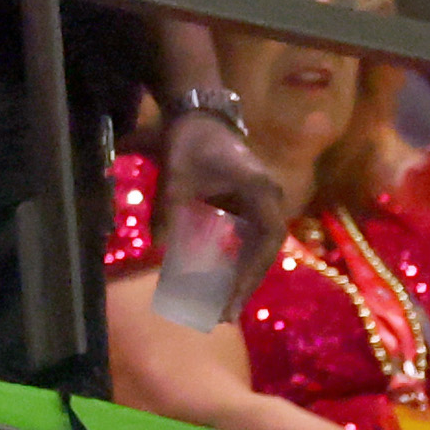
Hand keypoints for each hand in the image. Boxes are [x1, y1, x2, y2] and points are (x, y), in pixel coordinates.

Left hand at [156, 105, 287, 299]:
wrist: (195, 114)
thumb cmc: (189, 142)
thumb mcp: (176, 177)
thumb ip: (169, 212)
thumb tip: (160, 250)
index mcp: (260, 192)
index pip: (266, 241)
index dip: (251, 273)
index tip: (233, 298)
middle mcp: (269, 199)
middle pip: (264, 251)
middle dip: (245, 283)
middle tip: (224, 315)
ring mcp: (260, 202)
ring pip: (256, 248)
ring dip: (240, 276)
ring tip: (221, 308)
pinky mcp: (247, 205)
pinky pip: (245, 240)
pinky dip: (232, 261)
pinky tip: (217, 282)